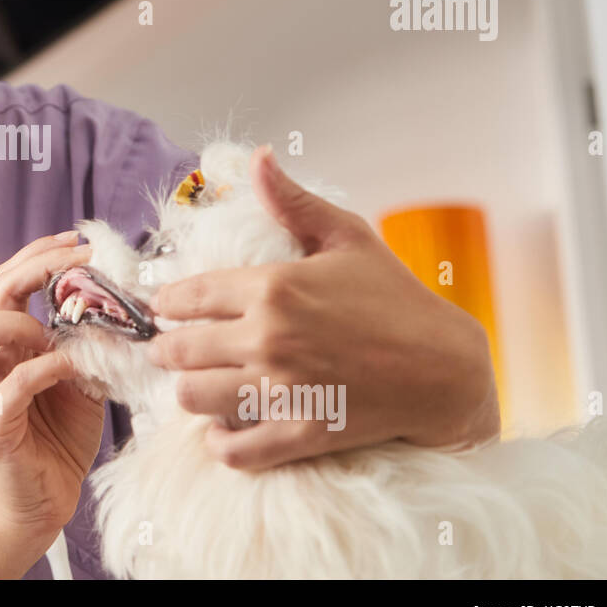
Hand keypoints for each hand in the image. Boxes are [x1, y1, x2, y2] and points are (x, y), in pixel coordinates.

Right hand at [0, 230, 104, 535]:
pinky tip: (70, 369)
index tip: (76, 243)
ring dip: (20, 320)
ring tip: (58, 334)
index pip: (11, 281)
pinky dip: (43, 368)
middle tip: (78, 262)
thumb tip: (120, 308)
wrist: (46, 499)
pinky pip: (10, 383)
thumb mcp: (85, 380)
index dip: (39, 255)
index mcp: (11, 345)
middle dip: (35, 267)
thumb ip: (90, 344)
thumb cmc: (60, 439)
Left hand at [149, 145, 500, 470]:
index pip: (189, 296)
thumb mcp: (347, 237)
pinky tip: (221, 429)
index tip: (161, 308)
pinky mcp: (299, 433)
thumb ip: (293, 201)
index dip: (166, 303)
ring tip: (194, 383)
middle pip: (180, 350)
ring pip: (193, 397)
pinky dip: (219, 442)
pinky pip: (233, 449)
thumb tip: (258, 158)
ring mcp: (282, 390)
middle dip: (166, 348)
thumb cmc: (396, 298)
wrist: (445, 368)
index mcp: (273, 287)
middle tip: (166, 348)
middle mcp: (268, 339)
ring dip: (187, 389)